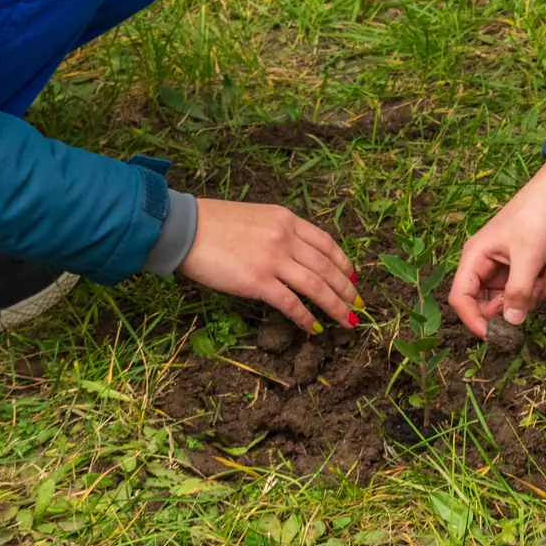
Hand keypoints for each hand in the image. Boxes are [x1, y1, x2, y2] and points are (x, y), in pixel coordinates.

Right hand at [176, 199, 360, 332]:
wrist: (186, 229)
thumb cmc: (215, 223)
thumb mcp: (257, 217)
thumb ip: (279, 231)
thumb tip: (296, 254)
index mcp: (287, 219)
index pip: (326, 243)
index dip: (343, 263)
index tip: (353, 277)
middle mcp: (286, 237)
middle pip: (327, 267)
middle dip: (346, 289)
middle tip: (358, 305)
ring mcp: (273, 259)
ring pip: (316, 286)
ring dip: (336, 306)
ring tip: (348, 320)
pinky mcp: (258, 282)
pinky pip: (291, 303)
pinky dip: (306, 317)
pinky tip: (314, 328)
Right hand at [448, 160, 545, 338]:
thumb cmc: (538, 217)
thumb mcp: (528, 256)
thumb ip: (518, 292)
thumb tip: (511, 323)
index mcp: (475, 257)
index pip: (461, 297)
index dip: (472, 319)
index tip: (492, 335)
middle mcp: (487, 265)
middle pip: (489, 304)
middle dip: (513, 305)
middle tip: (531, 292)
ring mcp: (508, 268)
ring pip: (513, 301)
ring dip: (533, 295)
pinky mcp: (527, 269)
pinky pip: (530, 292)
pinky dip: (543, 286)